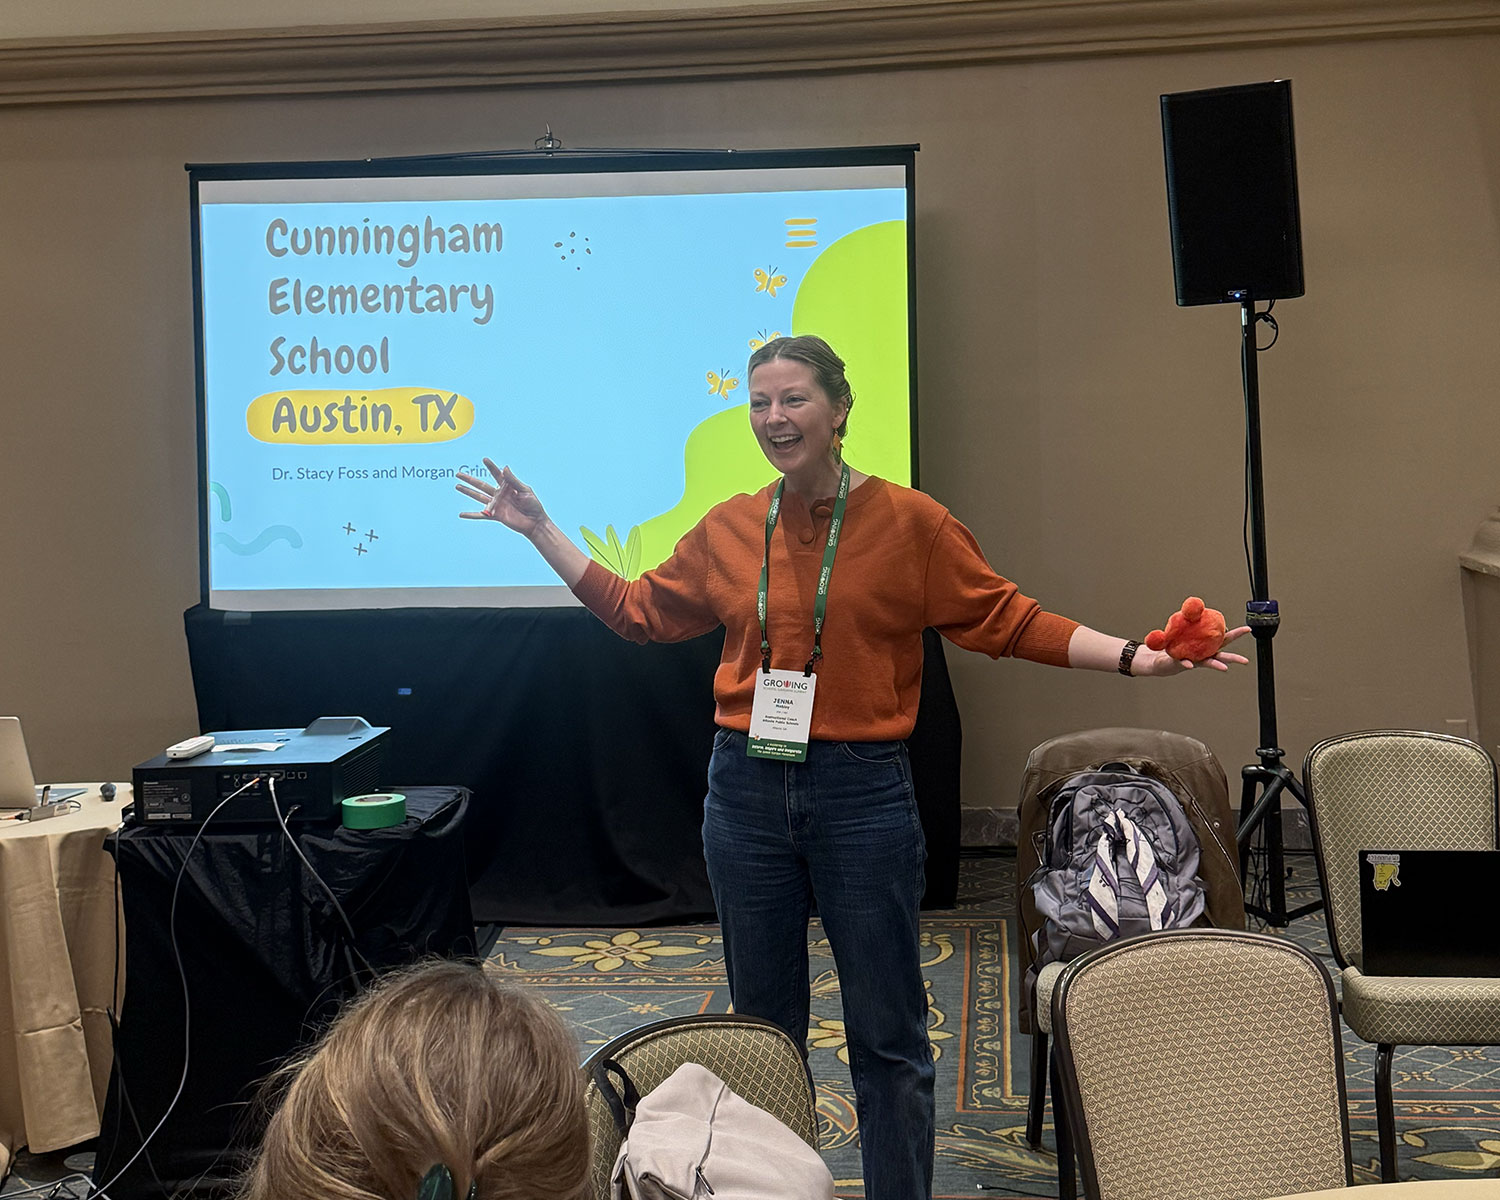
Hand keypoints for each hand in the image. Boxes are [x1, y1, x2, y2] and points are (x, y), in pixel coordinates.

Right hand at [456, 458, 548, 537]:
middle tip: (459, 473)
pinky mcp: (495, 516)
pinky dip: (471, 515)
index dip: (490, 467)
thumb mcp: (525, 490)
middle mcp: (499, 494)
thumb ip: (513, 480)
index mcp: (508, 486)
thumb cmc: (533, 505)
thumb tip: (505, 467)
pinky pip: (481, 515)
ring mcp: (496, 505)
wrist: (535, 523)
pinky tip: (461, 514)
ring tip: (457, 486)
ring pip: (478, 497)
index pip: (496, 474)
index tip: (484, 459)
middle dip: (470, 479)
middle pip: (481, 485)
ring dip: (468, 492)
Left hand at [1134, 626, 1251, 675]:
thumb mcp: (1184, 627)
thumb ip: (1190, 618)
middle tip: (1245, 660)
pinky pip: (1186, 663)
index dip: (1236, 634)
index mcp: (1207, 644)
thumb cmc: (1175, 643)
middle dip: (1234, 657)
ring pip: (1208, 663)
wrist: (1160, 657)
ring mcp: (1195, 660)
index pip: (1224, 638)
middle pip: (1222, 655)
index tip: (1248, 629)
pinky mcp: (1182, 662)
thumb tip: (1196, 607)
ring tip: (1225, 668)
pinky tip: (1190, 664)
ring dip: (1216, 665)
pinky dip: (1187, 663)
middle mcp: (1204, 654)